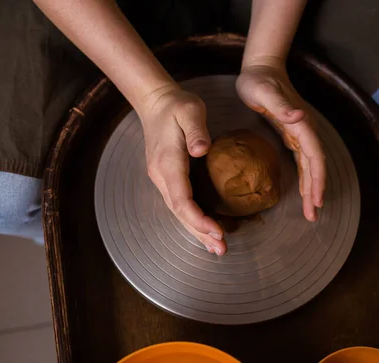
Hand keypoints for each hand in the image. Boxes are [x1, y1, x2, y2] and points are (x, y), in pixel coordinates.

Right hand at [140, 86, 226, 254]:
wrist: (156, 103)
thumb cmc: (177, 106)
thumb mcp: (190, 110)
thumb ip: (197, 130)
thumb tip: (202, 150)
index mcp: (168, 163)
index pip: (182, 199)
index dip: (198, 219)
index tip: (218, 231)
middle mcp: (162, 176)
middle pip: (180, 212)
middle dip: (200, 232)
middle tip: (222, 249)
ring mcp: (162, 179)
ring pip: (179, 212)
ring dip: (196, 231)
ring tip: (216, 248)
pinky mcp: (168, 178)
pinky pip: (180, 204)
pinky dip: (192, 220)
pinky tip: (205, 230)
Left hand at [236, 62, 325, 220]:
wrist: (261, 66)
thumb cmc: (259, 79)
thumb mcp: (264, 91)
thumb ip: (281, 105)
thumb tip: (300, 117)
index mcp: (300, 124)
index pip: (314, 157)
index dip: (317, 179)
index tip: (316, 200)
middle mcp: (304, 130)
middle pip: (315, 166)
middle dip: (317, 191)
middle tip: (313, 215)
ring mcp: (299, 132)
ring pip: (310, 165)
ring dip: (313, 187)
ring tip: (312, 209)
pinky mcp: (291, 133)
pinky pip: (302, 160)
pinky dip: (305, 177)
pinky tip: (303, 190)